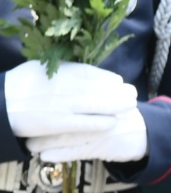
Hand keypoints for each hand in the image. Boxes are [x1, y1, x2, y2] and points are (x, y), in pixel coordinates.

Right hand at [5, 61, 134, 139]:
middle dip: (117, 90)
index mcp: (55, 71)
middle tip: (132, 92)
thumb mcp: (37, 70)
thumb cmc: (16, 87)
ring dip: (116, 105)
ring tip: (130, 105)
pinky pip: (85, 123)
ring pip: (95, 104)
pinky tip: (113, 122)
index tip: (118, 80)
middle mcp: (61, 86)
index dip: (106, 77)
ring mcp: (60, 105)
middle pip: (96, 87)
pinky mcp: (57, 123)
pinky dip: (101, 122)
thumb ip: (60, 70)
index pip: (88, 72)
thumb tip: (80, 70)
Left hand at [29, 104, 146, 163]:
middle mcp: (98, 113)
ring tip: (31, 145)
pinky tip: (47, 156)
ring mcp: (100, 131)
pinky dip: (61, 154)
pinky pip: (78, 151)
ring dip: (47, 141)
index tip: (30, 109)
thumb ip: (87, 93)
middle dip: (44, 124)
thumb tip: (58, 87)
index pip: (70, 98)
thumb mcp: (107, 98)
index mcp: (98, 98)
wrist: (146, 134)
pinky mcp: (103, 147)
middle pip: (66, 117)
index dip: (50, 104)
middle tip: (26, 128)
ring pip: (68, 135)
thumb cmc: (120, 115)